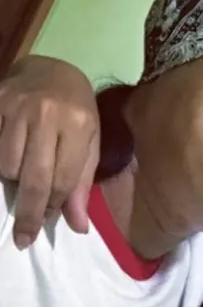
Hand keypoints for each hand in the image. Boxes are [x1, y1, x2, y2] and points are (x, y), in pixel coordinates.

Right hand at [0, 55, 99, 247]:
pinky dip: (0, 163)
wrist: (53, 69)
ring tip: (21, 181)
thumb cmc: (78, 112)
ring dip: (12, 183)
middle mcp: (46, 114)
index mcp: (78, 125)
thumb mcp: (90, 144)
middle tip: (23, 237)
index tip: (43, 226)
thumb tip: (77, 226)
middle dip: (28, 212)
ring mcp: (16, 106)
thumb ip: (81, 184)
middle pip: (33, 176)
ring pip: (6, 164)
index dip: (52, 206)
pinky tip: (8, 168)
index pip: (63, 178)